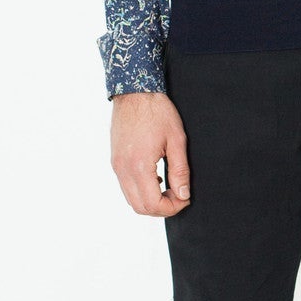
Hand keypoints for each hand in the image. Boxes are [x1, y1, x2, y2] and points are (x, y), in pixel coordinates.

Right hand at [110, 90, 191, 215]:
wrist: (135, 92)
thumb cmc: (157, 111)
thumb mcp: (176, 140)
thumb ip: (180, 171)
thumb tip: (183, 194)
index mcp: (139, 165)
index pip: (153, 204)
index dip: (172, 208)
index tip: (185, 198)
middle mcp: (123, 169)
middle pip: (139, 207)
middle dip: (161, 208)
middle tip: (178, 196)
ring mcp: (116, 165)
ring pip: (131, 199)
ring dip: (150, 201)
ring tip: (169, 187)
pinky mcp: (115, 160)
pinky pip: (126, 186)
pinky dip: (141, 190)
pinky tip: (156, 177)